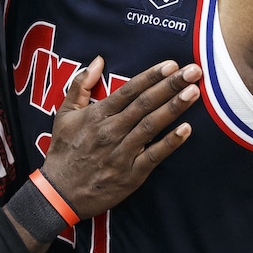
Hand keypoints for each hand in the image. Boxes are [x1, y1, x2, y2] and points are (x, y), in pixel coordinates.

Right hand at [40, 58, 201, 217]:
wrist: (59, 192)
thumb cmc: (64, 150)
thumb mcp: (64, 114)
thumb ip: (81, 85)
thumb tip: (98, 60)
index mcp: (97, 115)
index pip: (129, 90)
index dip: (151, 76)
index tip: (171, 64)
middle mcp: (111, 131)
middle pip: (145, 104)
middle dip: (171, 85)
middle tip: (193, 71)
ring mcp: (122, 153)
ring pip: (151, 126)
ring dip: (174, 108)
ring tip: (193, 92)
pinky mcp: (131, 175)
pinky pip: (153, 156)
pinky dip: (170, 143)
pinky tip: (186, 130)